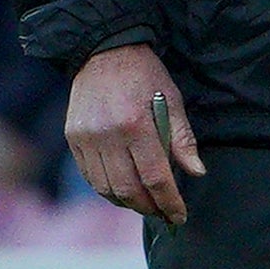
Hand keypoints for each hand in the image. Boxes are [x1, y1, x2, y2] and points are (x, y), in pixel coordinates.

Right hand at [65, 44, 204, 222]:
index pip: (155, 177)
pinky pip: (90, 175)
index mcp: (136, 125)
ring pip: (106, 187)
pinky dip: (107, 189)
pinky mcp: (72, 138)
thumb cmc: (145, 76)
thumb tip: (197, 172)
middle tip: (164, 213)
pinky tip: (123, 190)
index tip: (180, 215)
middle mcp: (107, 135)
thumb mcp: (172, 100)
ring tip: (146, 204)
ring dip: (127, 202)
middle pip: (128, 188)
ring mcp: (86, 138)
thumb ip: (182, 139)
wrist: (104, 53)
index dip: (169, 202)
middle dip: (149, 207)